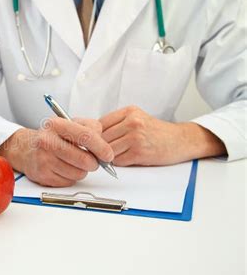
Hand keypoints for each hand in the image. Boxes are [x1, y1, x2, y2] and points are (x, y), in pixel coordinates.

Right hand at [0, 118, 113, 186]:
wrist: (26, 148)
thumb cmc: (53, 136)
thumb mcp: (71, 124)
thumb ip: (91, 130)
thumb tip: (105, 149)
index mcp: (56, 124)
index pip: (86, 136)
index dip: (101, 148)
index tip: (108, 155)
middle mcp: (47, 141)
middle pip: (84, 159)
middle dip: (94, 163)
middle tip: (93, 161)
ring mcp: (44, 159)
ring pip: (79, 173)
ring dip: (82, 170)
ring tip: (73, 162)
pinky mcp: (43, 175)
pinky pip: (69, 181)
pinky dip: (71, 177)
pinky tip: (63, 168)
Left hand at [100, 106, 226, 165]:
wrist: (181, 140)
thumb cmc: (157, 132)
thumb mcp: (137, 118)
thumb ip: (117, 123)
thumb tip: (93, 134)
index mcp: (129, 112)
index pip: (100, 123)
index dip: (95, 135)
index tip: (95, 141)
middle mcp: (132, 122)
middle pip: (102, 138)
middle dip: (100, 147)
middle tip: (101, 152)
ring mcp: (136, 137)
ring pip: (108, 150)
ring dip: (108, 156)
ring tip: (114, 156)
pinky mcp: (139, 153)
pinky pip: (118, 161)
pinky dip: (118, 163)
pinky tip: (125, 159)